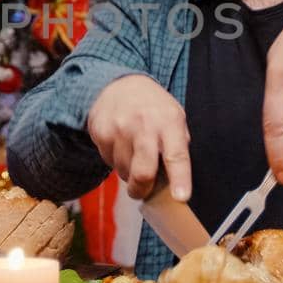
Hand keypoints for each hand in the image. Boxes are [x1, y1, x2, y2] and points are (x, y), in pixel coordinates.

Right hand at [87, 74, 191, 200]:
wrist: (117, 85)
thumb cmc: (153, 108)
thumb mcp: (174, 117)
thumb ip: (177, 146)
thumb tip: (175, 183)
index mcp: (169, 122)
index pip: (176, 155)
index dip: (179, 178)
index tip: (181, 197)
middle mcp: (144, 125)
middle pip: (143, 172)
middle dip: (143, 190)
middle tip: (142, 192)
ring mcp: (120, 128)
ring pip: (123, 171)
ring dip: (128, 173)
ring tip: (133, 154)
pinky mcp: (101, 132)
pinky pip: (108, 162)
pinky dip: (115, 161)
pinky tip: (120, 145)